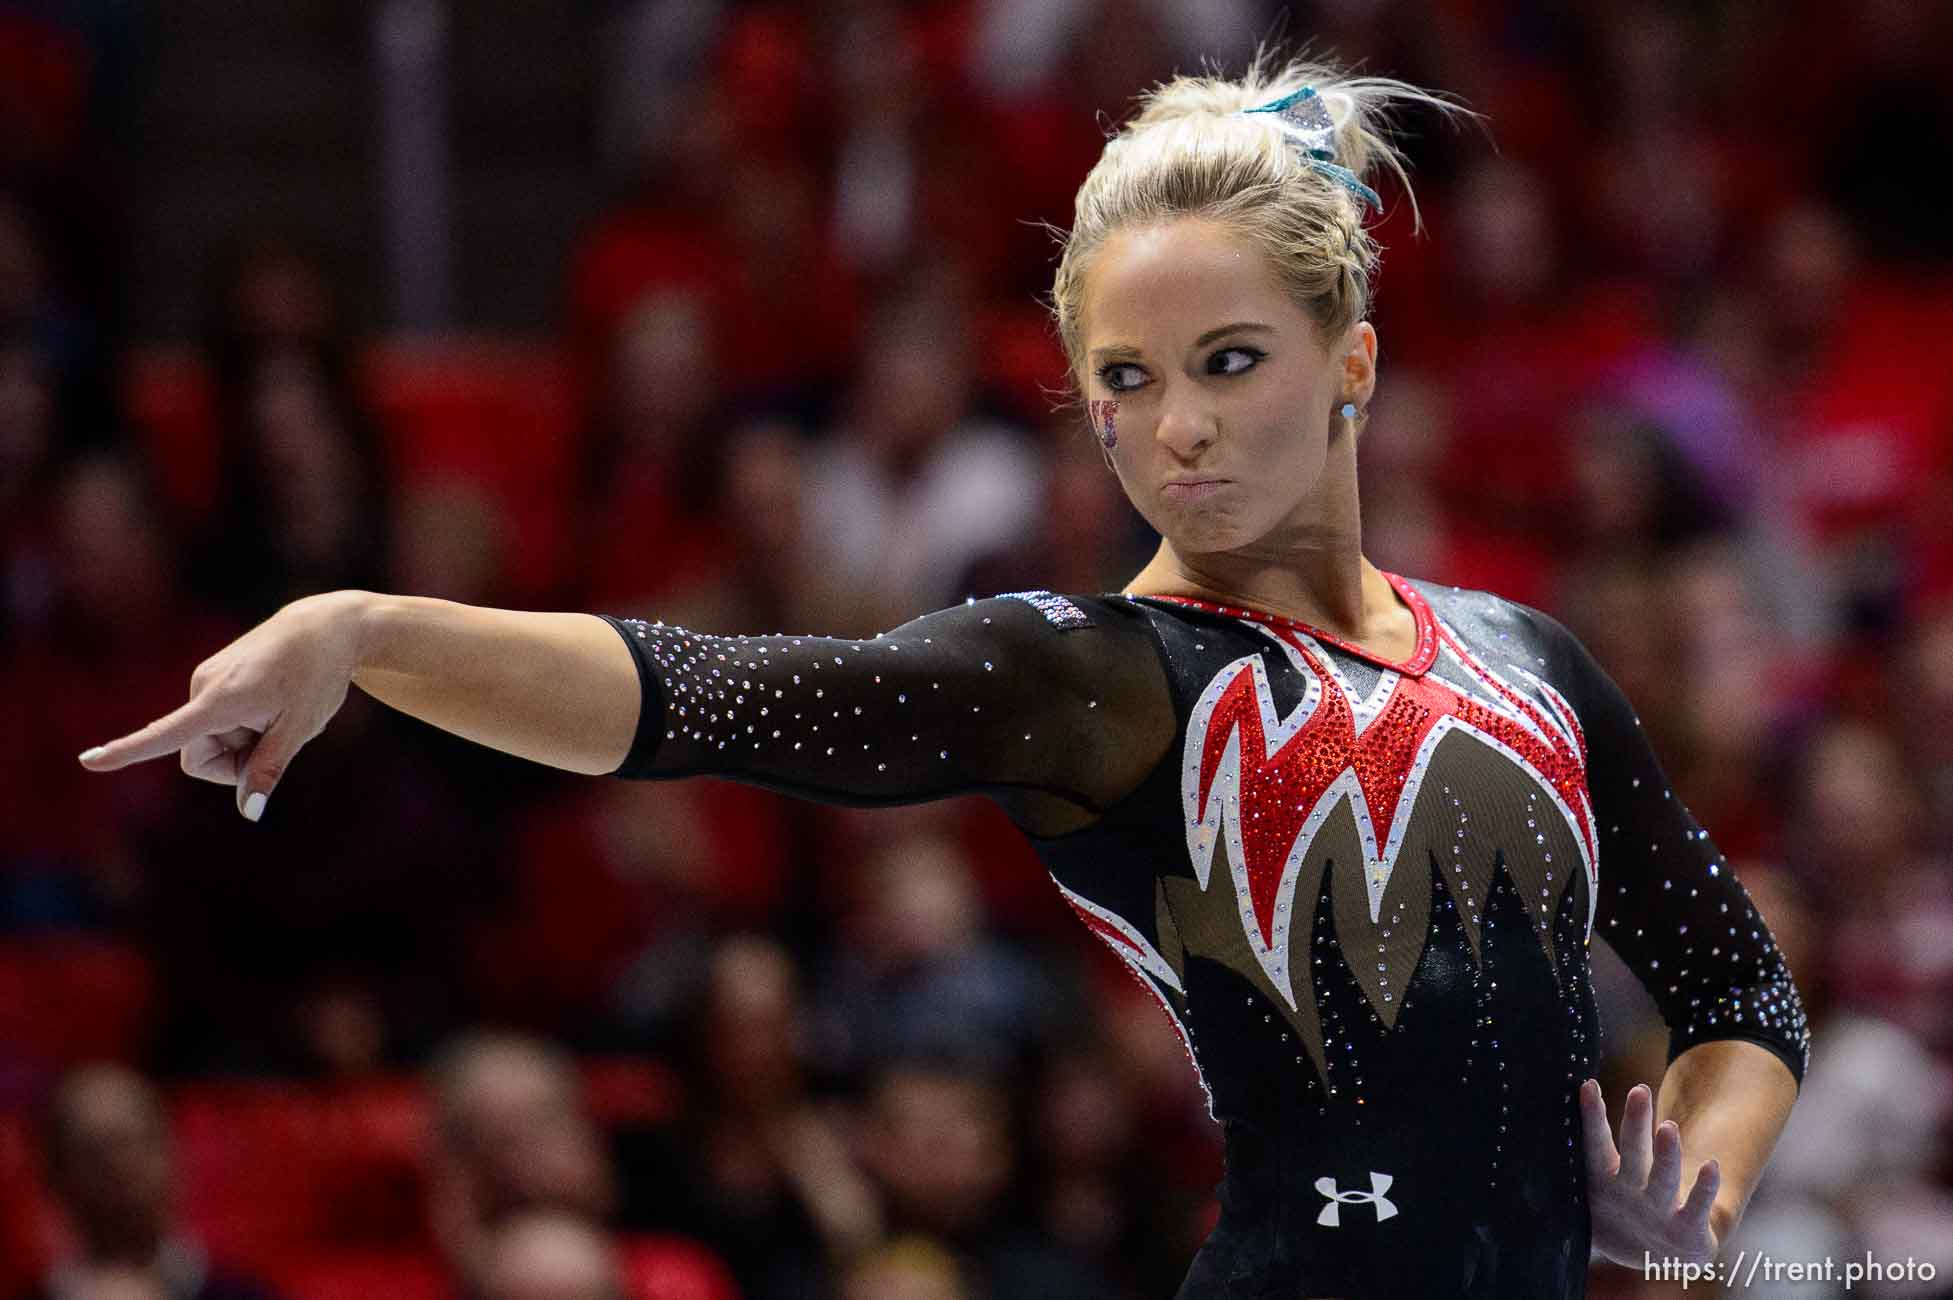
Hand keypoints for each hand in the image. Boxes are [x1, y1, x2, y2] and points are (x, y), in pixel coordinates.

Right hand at [75, 590, 367, 820]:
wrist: (325, 627)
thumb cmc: (317, 675)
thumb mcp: (301, 727)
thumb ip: (269, 768)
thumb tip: (249, 812)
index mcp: (221, 700)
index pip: (167, 734)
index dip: (128, 752)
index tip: (88, 762)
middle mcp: (202, 687)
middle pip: (200, 758)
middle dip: (234, 764)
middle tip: (278, 736)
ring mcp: (205, 680)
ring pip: (210, 742)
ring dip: (242, 742)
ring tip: (278, 711)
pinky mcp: (212, 678)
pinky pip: (217, 723)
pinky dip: (242, 725)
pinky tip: (273, 701)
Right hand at [1581, 1078, 1721, 1267]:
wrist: (1655, 1257)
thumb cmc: (1623, 1208)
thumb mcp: (1599, 1187)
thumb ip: (1587, 1154)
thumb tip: (1556, 1110)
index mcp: (1604, 1182)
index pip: (1595, 1144)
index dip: (1592, 1117)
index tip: (1589, 1085)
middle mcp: (1629, 1195)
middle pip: (1633, 1156)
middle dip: (1635, 1124)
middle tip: (1639, 1091)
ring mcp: (1659, 1213)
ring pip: (1663, 1180)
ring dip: (1666, 1154)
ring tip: (1669, 1126)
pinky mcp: (1688, 1229)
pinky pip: (1698, 1206)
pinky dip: (1704, 1188)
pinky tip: (1711, 1165)